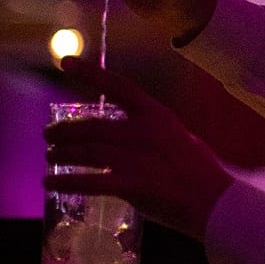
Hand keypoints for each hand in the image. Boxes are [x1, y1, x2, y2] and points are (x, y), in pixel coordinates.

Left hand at [45, 56, 232, 241]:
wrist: (214, 202)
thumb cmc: (201, 171)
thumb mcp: (180, 137)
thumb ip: (154, 132)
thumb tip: (130, 133)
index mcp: (157, 116)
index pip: (119, 87)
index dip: (90, 73)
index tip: (66, 62)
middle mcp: (142, 132)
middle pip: (91, 127)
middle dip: (64, 131)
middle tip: (49, 135)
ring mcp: (134, 159)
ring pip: (85, 152)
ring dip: (61, 154)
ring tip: (50, 157)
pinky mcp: (129, 185)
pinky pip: (88, 182)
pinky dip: (65, 182)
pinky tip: (50, 183)